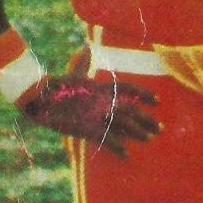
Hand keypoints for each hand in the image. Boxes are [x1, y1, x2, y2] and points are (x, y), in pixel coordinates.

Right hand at [17, 73, 160, 157]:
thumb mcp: (73, 73)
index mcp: (102, 87)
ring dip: (138, 133)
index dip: (145, 94)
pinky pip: (107, 140)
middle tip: (160, 128)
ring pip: (124, 125)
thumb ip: (83, 62)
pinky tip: (126, 155)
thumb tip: (86, 47)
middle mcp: (104, 101)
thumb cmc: (56, 85)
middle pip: (132, 110)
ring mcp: (98, 115)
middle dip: (147, 119)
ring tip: (149, 139)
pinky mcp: (88, 129)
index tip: (158, 101)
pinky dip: (117, 148)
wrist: (42, 97)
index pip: (130, 89)